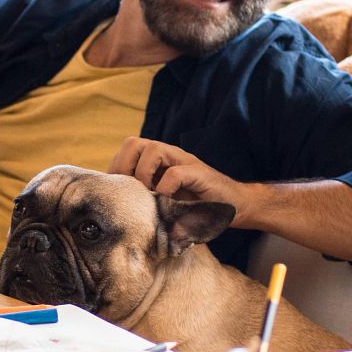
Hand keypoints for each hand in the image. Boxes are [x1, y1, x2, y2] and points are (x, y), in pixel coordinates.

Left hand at [110, 138, 258, 217]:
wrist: (235, 205)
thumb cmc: (196, 206)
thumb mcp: (165, 201)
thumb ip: (146, 197)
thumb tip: (116, 208)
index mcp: (157, 161)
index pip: (126, 151)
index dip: (116, 169)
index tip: (116, 193)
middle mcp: (168, 156)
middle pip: (133, 143)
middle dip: (125, 167)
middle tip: (129, 192)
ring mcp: (184, 161)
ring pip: (153, 149)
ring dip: (144, 174)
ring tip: (149, 196)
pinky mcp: (199, 173)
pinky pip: (175, 173)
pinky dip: (166, 188)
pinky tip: (167, 202)